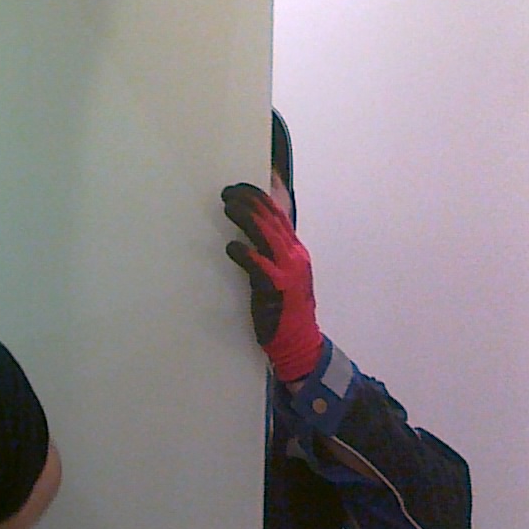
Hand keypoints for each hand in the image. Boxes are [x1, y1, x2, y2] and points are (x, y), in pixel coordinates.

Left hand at [222, 182, 323, 382]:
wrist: (299, 343)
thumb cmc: (283, 310)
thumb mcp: (278, 275)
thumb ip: (266, 254)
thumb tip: (244, 234)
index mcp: (294, 251)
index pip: (279, 215)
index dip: (262, 197)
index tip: (242, 185)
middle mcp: (295, 256)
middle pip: (272, 219)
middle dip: (250, 201)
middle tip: (228, 190)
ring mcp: (289, 271)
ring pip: (268, 236)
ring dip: (247, 218)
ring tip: (228, 205)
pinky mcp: (278, 289)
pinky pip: (260, 266)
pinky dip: (246, 254)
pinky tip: (231, 247)